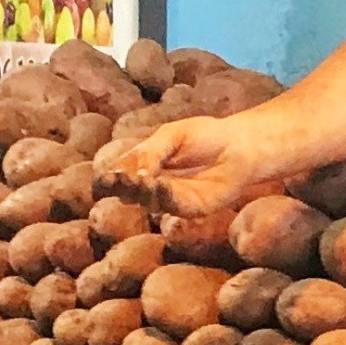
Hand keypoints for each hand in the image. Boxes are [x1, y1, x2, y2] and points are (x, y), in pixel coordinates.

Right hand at [115, 112, 263, 218]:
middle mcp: (151, 187)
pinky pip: (173, 206)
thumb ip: (151, 152)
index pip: (115, 178)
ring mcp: (170, 200)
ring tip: (142, 178)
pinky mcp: (191, 208)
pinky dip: (163, 195)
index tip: (106, 175)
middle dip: (121, 186)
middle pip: (126, 193)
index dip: (106, 180)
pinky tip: (159, 183)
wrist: (239, 144)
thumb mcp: (170, 136)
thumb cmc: (204, 137)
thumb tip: (136, 174)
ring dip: (142, 191)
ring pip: (147, 202)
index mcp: (141, 167)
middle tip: (121, 177)